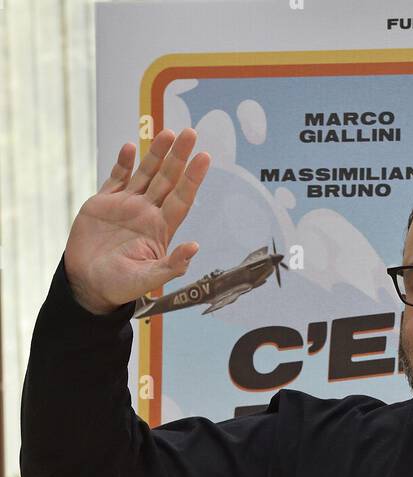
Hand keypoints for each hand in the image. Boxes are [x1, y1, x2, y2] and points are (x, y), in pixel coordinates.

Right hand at [63, 127, 210, 313]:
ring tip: (168, 133)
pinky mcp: (104, 203)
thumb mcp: (147, 279)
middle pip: (167, 180)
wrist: (87, 283)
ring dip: (156, 154)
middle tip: (190, 132)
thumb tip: (195, 248)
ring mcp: (126, 206)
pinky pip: (117, 178)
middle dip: (178, 157)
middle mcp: (147, 213)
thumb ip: (171, 265)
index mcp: (160, 229)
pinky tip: (130, 148)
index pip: (181, 199)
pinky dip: (123, 164)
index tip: (204, 157)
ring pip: (145, 174)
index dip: (193, 178)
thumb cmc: (119, 286)